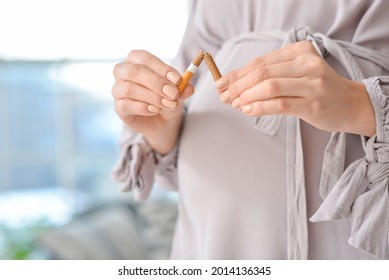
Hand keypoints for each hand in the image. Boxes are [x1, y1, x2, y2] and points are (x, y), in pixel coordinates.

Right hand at [112, 50, 193, 153]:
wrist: (161, 121)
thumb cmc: (166, 99)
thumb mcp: (177, 93)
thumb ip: (182, 89)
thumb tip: (188, 87)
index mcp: (136, 60)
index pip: (144, 58)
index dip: (161, 68)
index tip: (178, 79)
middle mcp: (123, 72)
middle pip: (133, 71)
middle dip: (156, 82)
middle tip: (173, 93)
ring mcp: (118, 89)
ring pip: (130, 89)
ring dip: (152, 97)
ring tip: (168, 104)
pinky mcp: (119, 107)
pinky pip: (126, 105)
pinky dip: (142, 107)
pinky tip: (155, 110)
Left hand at [215, 41, 375, 136]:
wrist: (350, 104)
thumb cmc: (317, 89)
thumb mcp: (296, 73)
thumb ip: (270, 75)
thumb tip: (234, 86)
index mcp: (300, 51)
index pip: (260, 62)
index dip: (236, 74)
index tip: (220, 84)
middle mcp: (307, 63)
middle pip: (262, 73)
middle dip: (237, 85)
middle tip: (224, 97)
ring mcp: (312, 83)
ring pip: (269, 87)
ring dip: (246, 96)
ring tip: (235, 104)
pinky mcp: (313, 104)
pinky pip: (279, 104)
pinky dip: (260, 107)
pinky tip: (248, 110)